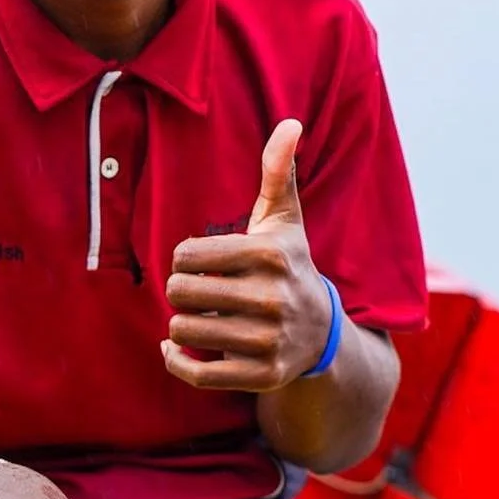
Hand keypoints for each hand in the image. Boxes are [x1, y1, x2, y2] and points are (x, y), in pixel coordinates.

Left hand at [162, 118, 333, 392]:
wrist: (322, 334)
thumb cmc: (289, 266)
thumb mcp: (285, 220)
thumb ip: (279, 173)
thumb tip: (290, 123)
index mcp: (270, 256)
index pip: (186, 256)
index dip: (184, 259)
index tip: (202, 263)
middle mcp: (272, 300)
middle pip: (178, 293)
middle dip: (180, 292)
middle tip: (198, 293)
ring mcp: (269, 342)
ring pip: (182, 331)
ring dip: (181, 324)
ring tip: (201, 317)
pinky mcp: (262, 376)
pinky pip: (196, 372)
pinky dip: (176, 361)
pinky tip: (176, 348)